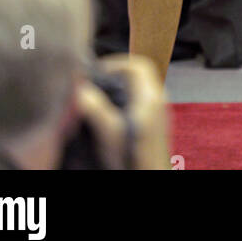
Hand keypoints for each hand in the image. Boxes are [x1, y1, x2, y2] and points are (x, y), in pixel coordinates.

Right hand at [73, 54, 170, 170]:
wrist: (150, 177)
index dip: (116, 63)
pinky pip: (143, 98)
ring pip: (142, 85)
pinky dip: (128, 96)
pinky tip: (113, 111)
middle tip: (98, 81)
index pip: (138, 64)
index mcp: (151, 96)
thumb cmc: (132, 158)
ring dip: (122, 84)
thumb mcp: (110, 135)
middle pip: (140, 72)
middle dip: (118, 72)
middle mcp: (159, 99)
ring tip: (102, 95)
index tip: (97, 72)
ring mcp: (160, 110)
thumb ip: (96, 109)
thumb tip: (80, 89)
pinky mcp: (158, 122)